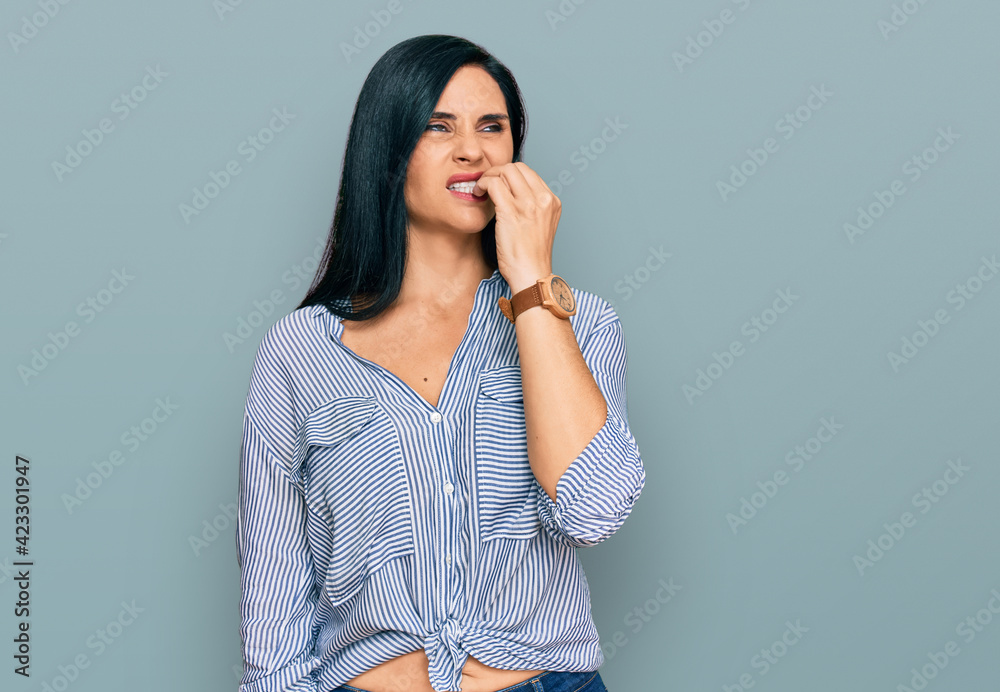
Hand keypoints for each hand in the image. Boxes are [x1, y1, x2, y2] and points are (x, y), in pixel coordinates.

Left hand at [473, 162, 560, 292]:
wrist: (531, 276)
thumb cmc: (531, 257)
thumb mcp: (541, 226)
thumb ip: (532, 207)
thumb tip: (512, 193)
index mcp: (552, 201)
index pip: (529, 173)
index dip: (510, 174)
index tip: (499, 183)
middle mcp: (543, 199)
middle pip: (518, 167)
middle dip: (498, 171)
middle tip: (487, 182)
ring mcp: (529, 205)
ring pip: (505, 171)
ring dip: (489, 176)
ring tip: (482, 188)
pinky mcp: (512, 212)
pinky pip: (494, 184)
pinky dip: (483, 184)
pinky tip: (478, 193)